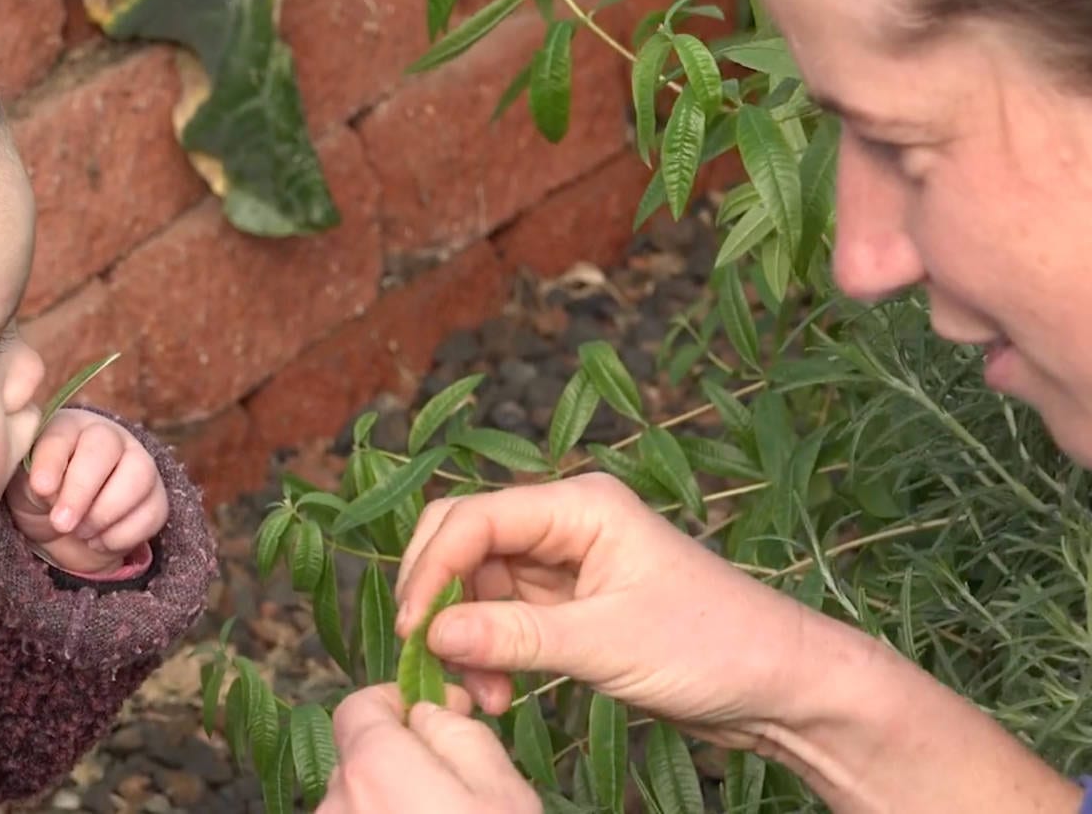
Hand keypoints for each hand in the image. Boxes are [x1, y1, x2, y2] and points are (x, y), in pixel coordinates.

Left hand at [8, 409, 168, 574]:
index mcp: (69, 427)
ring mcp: (139, 464)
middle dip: (81, 490)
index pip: (63, 433)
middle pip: (106, 447)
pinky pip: (153, 512)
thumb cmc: (40, 497)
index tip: (40, 488)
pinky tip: (97, 541)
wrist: (64, 530)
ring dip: (105, 513)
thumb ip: (33, 479)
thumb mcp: (23, 487)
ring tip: (80, 533)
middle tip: (61, 523)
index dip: (53, 460)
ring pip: (139, 476)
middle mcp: (109, 438)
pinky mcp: (156, 498)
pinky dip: (122, 535)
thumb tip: (46, 487)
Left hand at [319, 683, 540, 813]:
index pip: (358, 707)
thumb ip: (459, 735)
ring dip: (391, 798)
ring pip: (358, 799)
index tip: (438, 718)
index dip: (399, 704)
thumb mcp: (502, 792)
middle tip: (451, 780)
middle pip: (358, 756)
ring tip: (440, 813)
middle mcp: (335, 801)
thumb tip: (429, 713)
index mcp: (372, 767)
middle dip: (399, 758)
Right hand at [391, 472, 848, 748]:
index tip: (414, 632)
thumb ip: (513, 636)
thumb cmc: (716, 647)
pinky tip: (499, 692)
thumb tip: (431, 635)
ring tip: (482, 695)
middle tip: (428, 657)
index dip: (431, 571)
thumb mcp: (607, 643)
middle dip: (438, 599)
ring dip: (464, 636)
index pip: (472, 519)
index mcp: (581, 505)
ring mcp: (566, 564)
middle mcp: (567, 523)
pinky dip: (489, 653)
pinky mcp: (570, 605)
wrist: (785, 686)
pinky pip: (502, 617)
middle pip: (463, 542)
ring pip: (477, 585)